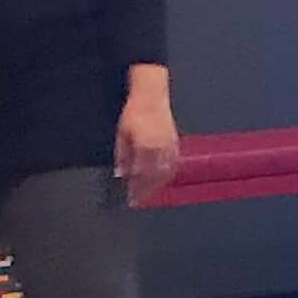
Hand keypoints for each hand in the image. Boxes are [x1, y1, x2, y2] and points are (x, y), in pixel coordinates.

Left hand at [115, 76, 179, 206]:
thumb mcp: (122, 133)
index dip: (135, 188)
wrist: (152, 97)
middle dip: (146, 190)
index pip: (140, 175)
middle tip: (139, 200)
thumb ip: (122, 155)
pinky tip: (162, 179)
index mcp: (145, 148)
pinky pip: (173, 165)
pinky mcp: (176, 145)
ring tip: (150, 192)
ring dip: (157, 185)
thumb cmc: (133, 113)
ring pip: (165, 173)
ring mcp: (170, 148)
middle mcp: (160, 151)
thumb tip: (121, 174)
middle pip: (154, 177)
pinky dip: (167, 175)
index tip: (131, 198)